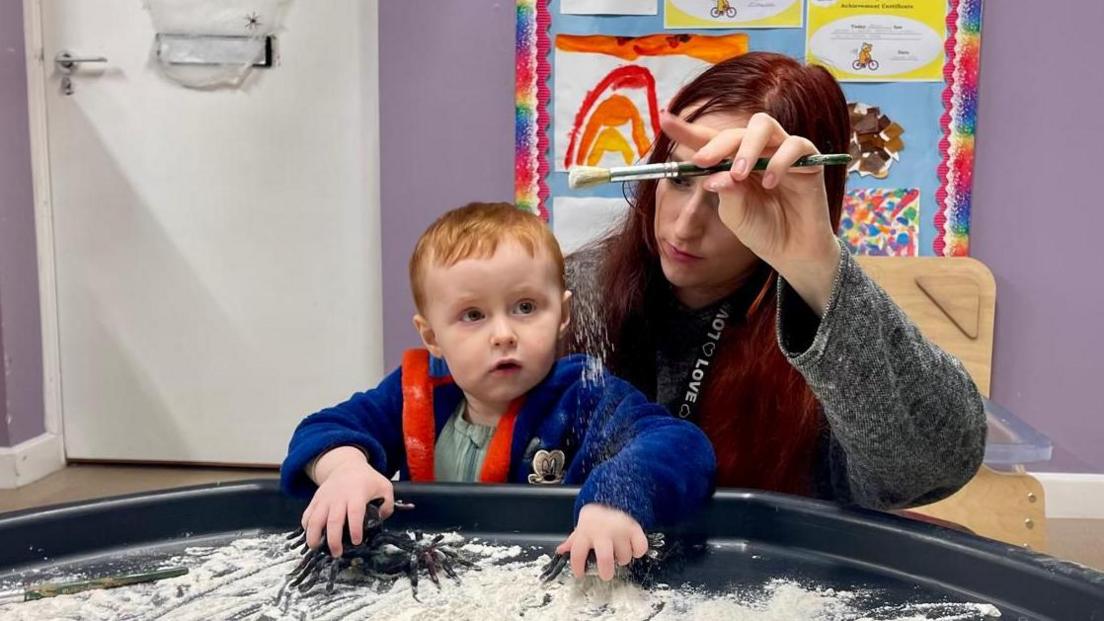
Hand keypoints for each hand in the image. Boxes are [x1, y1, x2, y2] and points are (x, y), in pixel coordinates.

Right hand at [301, 446, 393, 556]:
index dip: (355, 528)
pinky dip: (306, 526)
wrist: (346, 465)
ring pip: (315, 518)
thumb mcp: (384, 487)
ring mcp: (325, 499)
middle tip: (337, 553)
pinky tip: (310, 536)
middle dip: (333, 540)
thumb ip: (388, 505)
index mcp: (357, 494)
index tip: (356, 541)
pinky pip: (307, 514)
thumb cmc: (366, 479)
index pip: (355, 513)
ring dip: (313, 535)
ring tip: (316, 548)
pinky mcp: (316, 500)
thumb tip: (381, 520)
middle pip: (333, 520)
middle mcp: (339, 497)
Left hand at [555, 504, 647, 580]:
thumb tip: (560, 551)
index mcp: (586, 531)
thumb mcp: (581, 528)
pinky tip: (632, 548)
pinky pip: (640, 547)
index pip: (577, 553)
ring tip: (618, 553)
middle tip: (606, 575)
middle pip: (605, 557)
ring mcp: (620, 529)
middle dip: (606, 571)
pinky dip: (637, 551)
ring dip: (622, 559)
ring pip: (624, 556)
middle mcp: (603, 531)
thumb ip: (572, 541)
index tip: (580, 573)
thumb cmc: (596, 518)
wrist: (612, 496)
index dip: (577, 567)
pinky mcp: (635, 528)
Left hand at [660, 110, 841, 313]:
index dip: (687, 129)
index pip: (709, 140)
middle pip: (735, 130)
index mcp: (733, 162)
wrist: (791, 252)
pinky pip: (795, 145)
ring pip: (764, 126)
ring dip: (747, 147)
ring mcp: (782, 152)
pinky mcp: (808, 160)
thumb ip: (724, 193)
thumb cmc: (761, 231)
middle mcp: (757, 152)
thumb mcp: (734, 214)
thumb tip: (711, 176)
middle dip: (716, 144)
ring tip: (740, 174)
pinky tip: (769, 182)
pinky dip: (780, 160)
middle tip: (703, 162)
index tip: (665, 120)